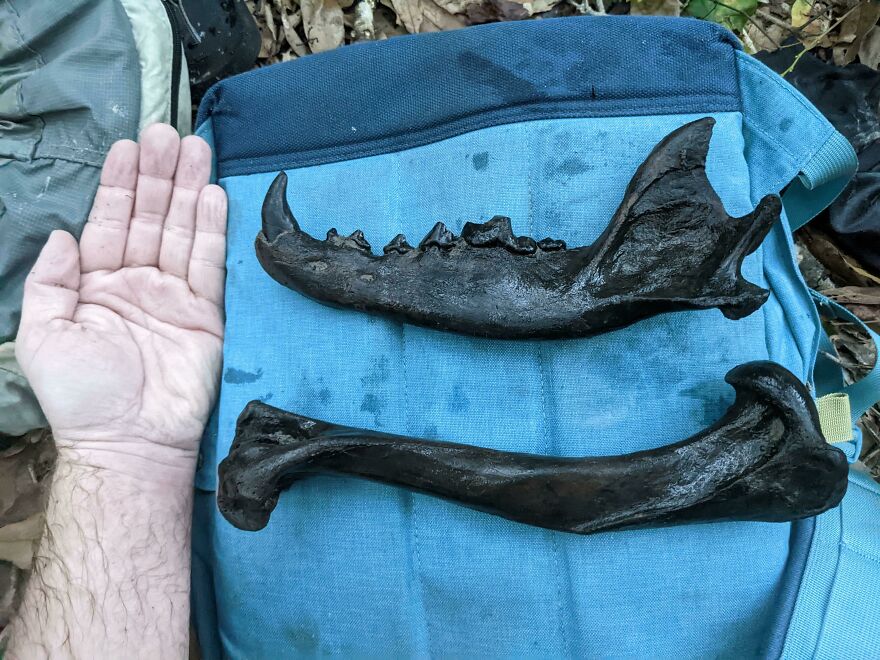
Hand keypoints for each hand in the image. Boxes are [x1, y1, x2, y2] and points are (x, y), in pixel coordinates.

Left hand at [16, 124, 226, 480]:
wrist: (131, 441)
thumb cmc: (82, 394)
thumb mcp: (44, 334)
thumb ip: (52, 281)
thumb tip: (66, 234)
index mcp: (96, 285)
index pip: (110, 223)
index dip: (119, 185)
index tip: (129, 146)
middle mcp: (137, 283)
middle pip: (150, 218)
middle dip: (158, 176)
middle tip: (167, 133)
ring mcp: (173, 297)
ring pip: (182, 232)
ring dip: (188, 190)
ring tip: (195, 148)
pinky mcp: (206, 314)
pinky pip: (209, 265)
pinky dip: (212, 231)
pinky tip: (213, 196)